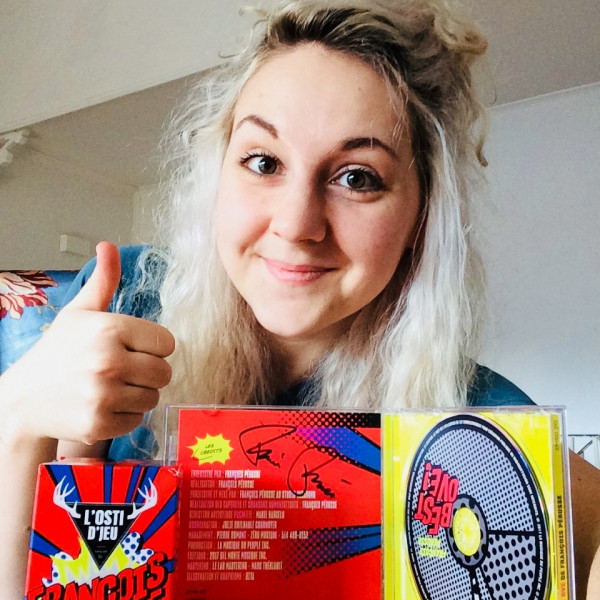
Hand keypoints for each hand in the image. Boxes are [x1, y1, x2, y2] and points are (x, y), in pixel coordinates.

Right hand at [0, 242, 174, 445]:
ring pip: (154, 397)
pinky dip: (125, 415)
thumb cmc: (57, 353)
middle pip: (165, 372)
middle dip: (148, 372)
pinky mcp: (100, 424)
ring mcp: (104, 395)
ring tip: (111, 387)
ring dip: (138, 394)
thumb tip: (109, 246)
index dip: (152, 347)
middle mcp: (109, 361)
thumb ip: (103, 281)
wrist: (23, 400)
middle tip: (123, 370)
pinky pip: (137, 420)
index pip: (167, 342)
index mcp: (109, 329)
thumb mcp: (79, 313)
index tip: (133, 348)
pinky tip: (103, 405)